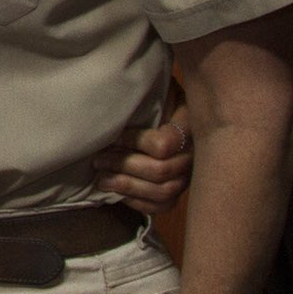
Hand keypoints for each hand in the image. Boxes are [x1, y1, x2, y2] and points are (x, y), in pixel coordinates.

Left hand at [95, 99, 193, 215]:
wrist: (172, 113)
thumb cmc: (156, 98)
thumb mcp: (154, 88)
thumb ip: (144, 92)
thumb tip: (121, 87)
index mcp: (190, 124)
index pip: (164, 144)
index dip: (134, 142)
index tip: (112, 136)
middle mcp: (194, 155)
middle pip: (160, 170)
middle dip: (123, 165)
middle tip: (98, 159)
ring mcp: (189, 176)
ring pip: (161, 192)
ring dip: (126, 186)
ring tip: (101, 178)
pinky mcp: (179, 193)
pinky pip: (162, 206)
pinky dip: (136, 202)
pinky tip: (116, 192)